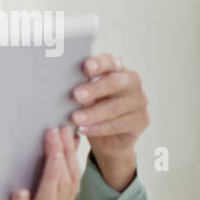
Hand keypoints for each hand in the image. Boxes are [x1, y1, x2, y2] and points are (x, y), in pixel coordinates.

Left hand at [0, 125, 81, 199]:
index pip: (73, 176)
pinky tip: (21, 191)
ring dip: (51, 173)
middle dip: (63, 155)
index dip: (72, 153)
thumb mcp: (34, 196)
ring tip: (52, 152)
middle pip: (65, 183)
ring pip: (49, 198)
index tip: (67, 130)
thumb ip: (47, 175)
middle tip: (56, 132)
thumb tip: (64, 140)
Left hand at [71, 53, 146, 188]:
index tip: (86, 66)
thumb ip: (79, 88)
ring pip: (116, 107)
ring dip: (93, 113)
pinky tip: (83, 130)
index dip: (100, 63)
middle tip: (76, 95)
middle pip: (115, 82)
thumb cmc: (92, 108)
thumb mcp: (85, 97)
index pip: (111, 61)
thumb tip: (58, 85)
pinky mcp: (141, 120)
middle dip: (94, 89)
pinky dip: (99, 128)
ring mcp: (139, 101)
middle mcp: (131, 82)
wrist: (109, 138)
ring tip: (75, 118)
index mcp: (117, 69)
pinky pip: (119, 124)